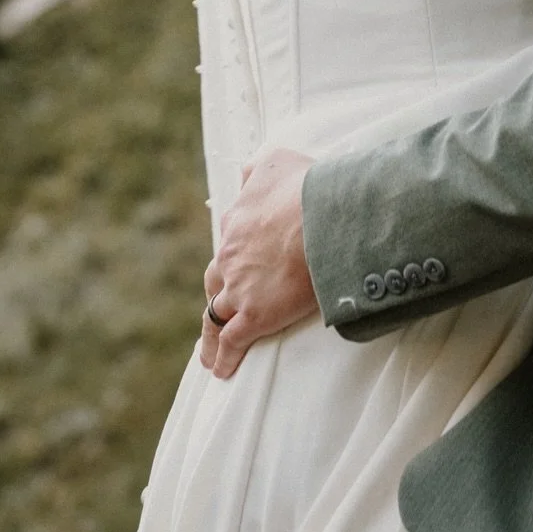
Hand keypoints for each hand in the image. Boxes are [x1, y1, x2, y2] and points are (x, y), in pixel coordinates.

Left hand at [201, 148, 318, 379]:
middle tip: (222, 306)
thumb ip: (259, 168)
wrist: (323, 218)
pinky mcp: (254, 316)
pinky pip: (231, 342)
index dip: (236, 254)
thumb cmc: (308, 186)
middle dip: (218, 294)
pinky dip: (223, 358)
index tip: (242, 262)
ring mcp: (239, 288)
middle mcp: (230, 256)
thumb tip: (246, 172)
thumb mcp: (277, 161)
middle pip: (215, 280)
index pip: (230, 241)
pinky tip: (221, 369)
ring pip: (215, 315)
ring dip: (210, 335)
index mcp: (237, 222)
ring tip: (209, 351)